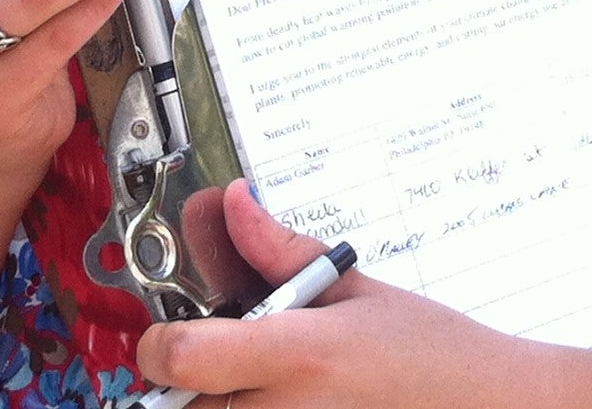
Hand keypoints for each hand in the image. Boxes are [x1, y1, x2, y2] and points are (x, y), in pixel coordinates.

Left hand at [137, 184, 535, 408]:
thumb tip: (234, 203)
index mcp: (299, 354)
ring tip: (260, 387)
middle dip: (184, 386)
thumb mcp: (356, 290)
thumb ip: (281, 253)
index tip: (170, 330)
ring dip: (214, 406)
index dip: (159, 341)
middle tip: (220, 364)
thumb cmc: (432, 355)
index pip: (178, 355)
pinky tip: (284, 403)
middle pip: (177, 408)